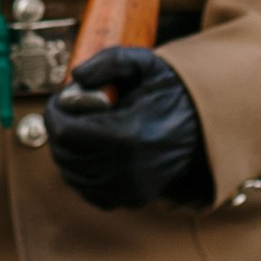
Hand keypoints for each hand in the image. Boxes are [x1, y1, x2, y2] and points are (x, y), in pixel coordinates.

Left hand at [45, 47, 212, 209]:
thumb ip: (107, 62)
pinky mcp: (133, 198)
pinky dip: (81, 171)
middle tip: (72, 110)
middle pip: (64, 154)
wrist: (205, 124)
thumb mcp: (144, 63)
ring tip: (83, 127)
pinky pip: (90, 191)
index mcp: (128, 135)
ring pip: (73, 175)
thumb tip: (75, 78)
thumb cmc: (171, 91)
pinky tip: (90, 149)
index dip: (54, 111)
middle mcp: (128, 169)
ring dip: (67, 150)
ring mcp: (131, 189)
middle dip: (59, 128)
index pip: (65, 131)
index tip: (62, 98)